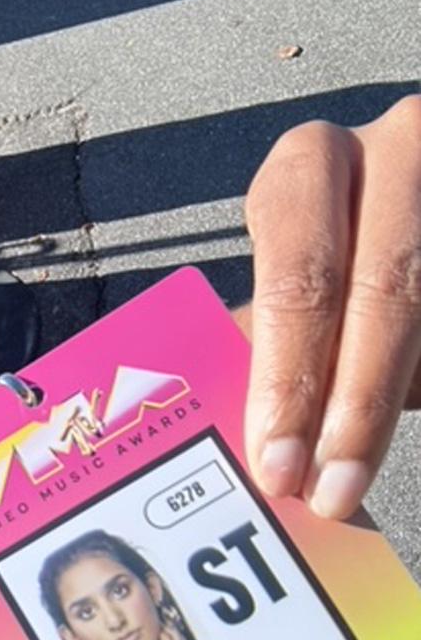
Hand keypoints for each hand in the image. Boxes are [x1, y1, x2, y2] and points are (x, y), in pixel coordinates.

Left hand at [238, 95, 420, 518]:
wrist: (415, 218)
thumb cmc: (341, 266)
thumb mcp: (300, 282)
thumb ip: (272, 343)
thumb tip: (237, 447)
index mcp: (310, 167)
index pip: (297, 276)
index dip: (287, 378)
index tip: (276, 467)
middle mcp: (395, 146)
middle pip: (385, 290)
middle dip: (355, 407)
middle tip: (331, 492)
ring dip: (397, 396)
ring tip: (363, 474)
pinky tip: (407, 406)